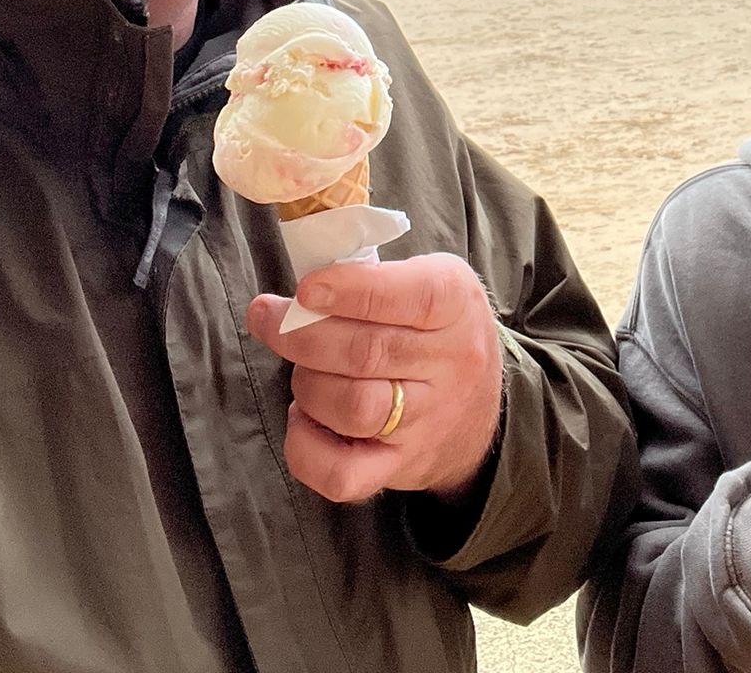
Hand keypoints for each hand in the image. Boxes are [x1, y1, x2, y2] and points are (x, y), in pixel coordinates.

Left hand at [246, 253, 503, 504]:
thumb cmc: (439, 332)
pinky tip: (303, 420)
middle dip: (300, 334)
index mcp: (456, 305)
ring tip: (303, 372)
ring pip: (354, 408)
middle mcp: (450, 365)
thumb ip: (376, 277)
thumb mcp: (433, 280)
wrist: (482, 411)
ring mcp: (426, 422)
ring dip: (308, 385)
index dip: (351, 291)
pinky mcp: (400, 466)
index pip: (411, 296)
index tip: (306, 288)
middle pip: (366, 353)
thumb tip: (300, 290)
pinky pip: (343, 474)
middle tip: (268, 319)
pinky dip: (306, 448)